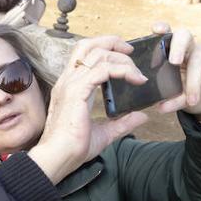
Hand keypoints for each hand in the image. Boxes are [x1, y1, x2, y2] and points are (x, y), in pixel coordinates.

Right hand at [27, 36, 149, 183]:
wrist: (59, 157)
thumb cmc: (73, 148)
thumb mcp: (104, 133)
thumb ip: (122, 122)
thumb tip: (141, 116)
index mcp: (70, 87)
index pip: (83, 54)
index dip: (105, 47)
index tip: (125, 55)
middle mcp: (68, 81)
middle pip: (88, 45)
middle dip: (112, 42)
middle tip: (131, 51)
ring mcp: (71, 84)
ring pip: (98, 54)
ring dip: (122, 59)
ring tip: (136, 71)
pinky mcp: (77, 91)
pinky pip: (103, 69)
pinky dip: (123, 70)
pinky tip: (136, 79)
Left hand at [149, 23, 200, 120]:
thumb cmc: (194, 94)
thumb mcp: (181, 99)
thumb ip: (171, 100)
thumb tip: (160, 108)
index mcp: (174, 53)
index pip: (167, 36)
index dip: (162, 29)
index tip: (156, 30)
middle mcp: (190, 47)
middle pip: (184, 35)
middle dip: (178, 46)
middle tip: (174, 62)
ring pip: (198, 58)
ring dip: (194, 81)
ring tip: (192, 99)